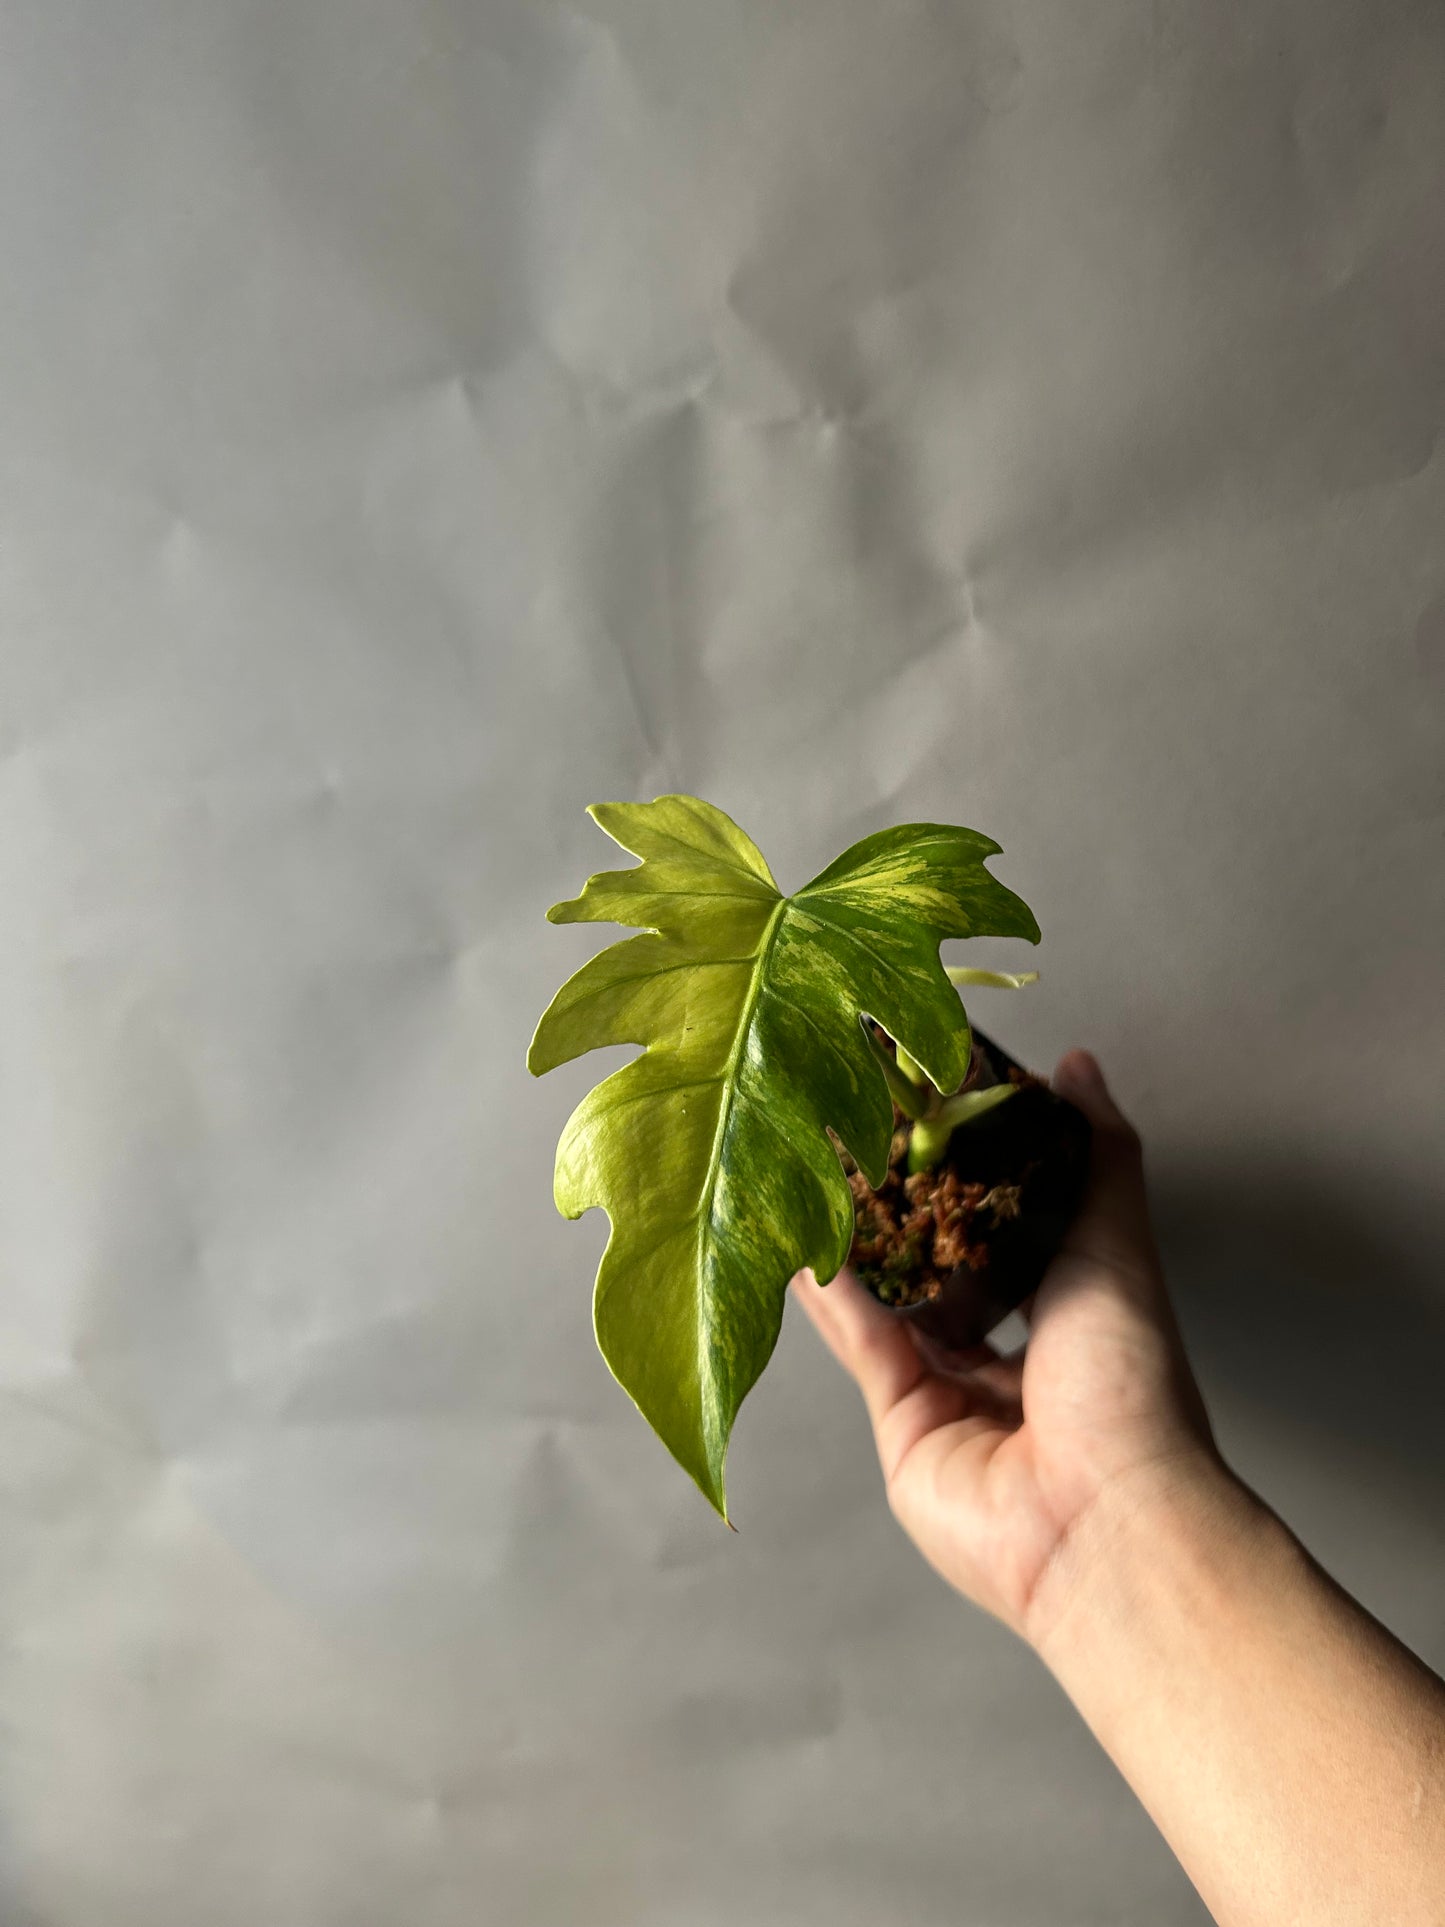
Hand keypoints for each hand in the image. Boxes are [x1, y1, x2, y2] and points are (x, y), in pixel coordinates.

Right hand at [793, 1049, 1223, 1645]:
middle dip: (901, 1210)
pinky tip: (800, 1236)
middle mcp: (1012, 1357)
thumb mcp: (1117, 1245)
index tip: (932, 1112)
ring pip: (892, 1304)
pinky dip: (833, 1292)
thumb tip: (1079, 1065)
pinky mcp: (903, 1426)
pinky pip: (863, 1345)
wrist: (1101, 1515)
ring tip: (810, 1169)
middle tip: (857, 1137)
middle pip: (943, 1270)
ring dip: (854, 1242)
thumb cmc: (1129, 1383)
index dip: (972, 1174)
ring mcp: (953, 1396)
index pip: (1011, 1231)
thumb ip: (1096, 1156)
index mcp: (1072, 1316)